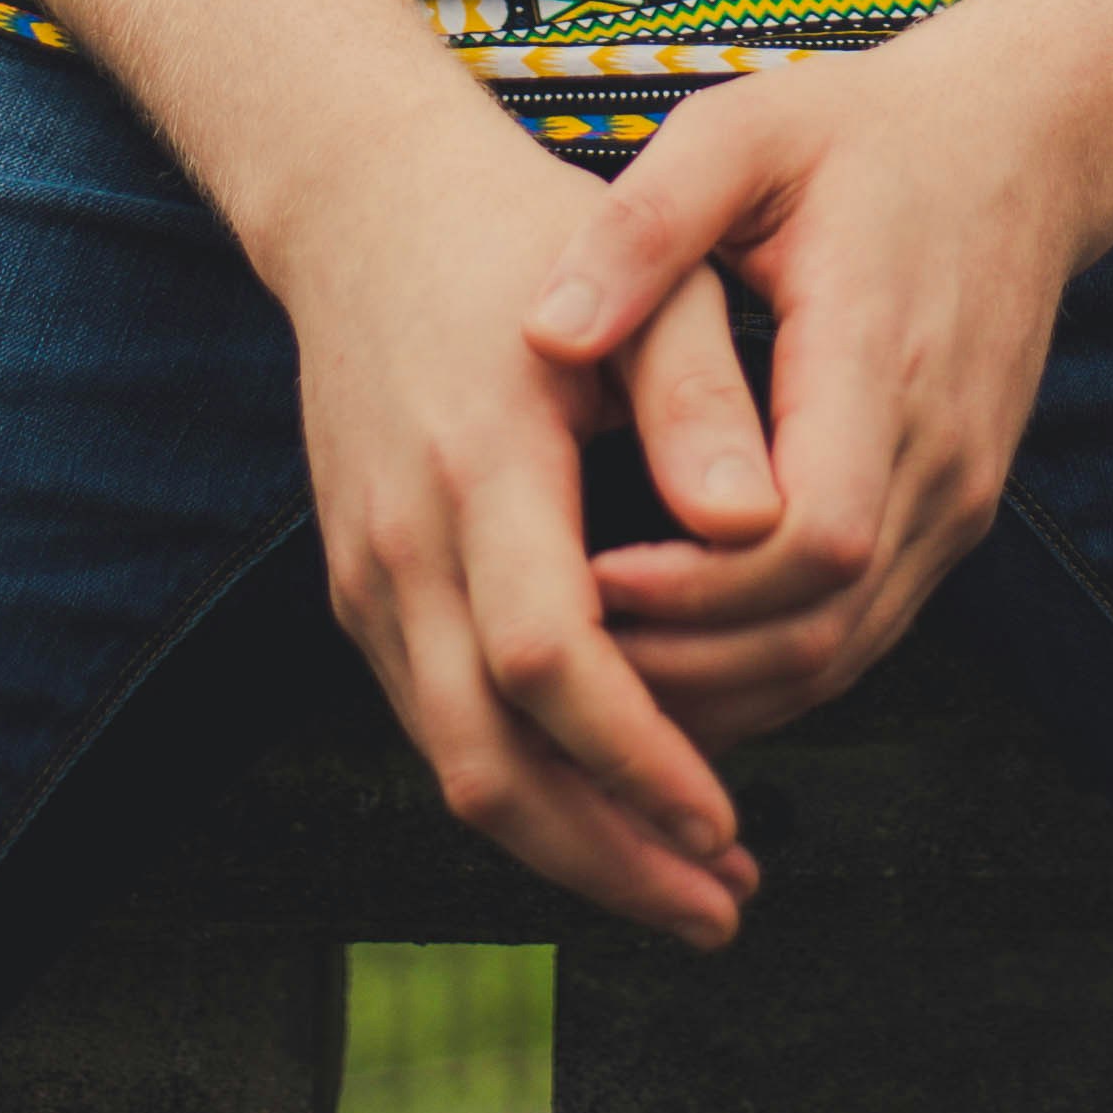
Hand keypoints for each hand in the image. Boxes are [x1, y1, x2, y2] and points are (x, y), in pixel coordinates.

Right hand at [271, 86, 780, 938]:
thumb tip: (754, 528)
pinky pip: (439, 719)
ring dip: (567, 843)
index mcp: (480, 462)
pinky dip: (523, 784)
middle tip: (722, 909)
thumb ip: (699, 396)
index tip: (725, 822)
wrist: (365, 203)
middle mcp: (401, 539)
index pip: (548, 660)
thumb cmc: (529, 232)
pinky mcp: (359, 586)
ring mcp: (364, 573)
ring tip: (688, 887)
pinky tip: (610, 805)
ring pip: (454, 761)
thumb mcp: (645, 279)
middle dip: (604, 857)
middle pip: (486, 759)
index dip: (635, 759)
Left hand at [526, 33, 1080, 743]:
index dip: (703, 586)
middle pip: (820, 623)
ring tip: (601, 670)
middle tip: (566, 648)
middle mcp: (937, 451)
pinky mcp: (953, 516)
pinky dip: (769, 666)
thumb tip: (545, 332)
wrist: (1019, 144)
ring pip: (843, 651)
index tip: (592, 576)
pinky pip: (862, 630)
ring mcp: (957, 495)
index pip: (814, 535)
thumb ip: (646, 226)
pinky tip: (678, 655)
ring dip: (724, 684)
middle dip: (689, 661)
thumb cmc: (862, 135)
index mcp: (877, 355)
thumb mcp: (741, 134)